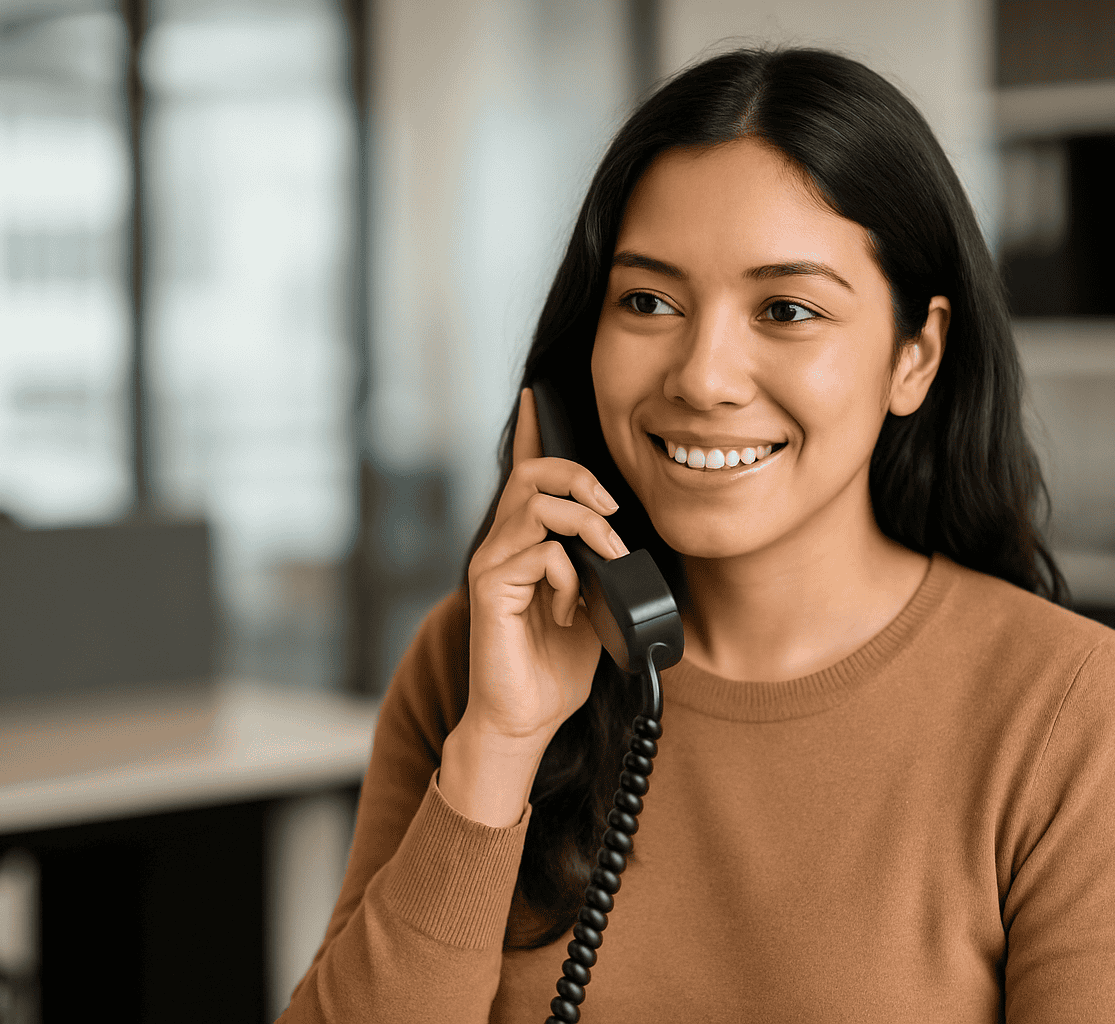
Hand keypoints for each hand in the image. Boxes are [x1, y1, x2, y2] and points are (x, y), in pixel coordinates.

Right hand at [461, 387, 628, 747]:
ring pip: (537, 506)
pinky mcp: (489, 589)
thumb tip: (625, 541)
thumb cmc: (559, 664)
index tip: (538, 394)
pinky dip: (568, 575)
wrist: (527, 718)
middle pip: (532, 474)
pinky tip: (569, 609)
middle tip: (612, 512)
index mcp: (527, 541)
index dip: (532, 431)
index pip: (525, 472)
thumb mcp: (596, 601)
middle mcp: (502, 544)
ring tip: (607, 557)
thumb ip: (602, 565)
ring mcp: (492, 564)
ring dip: (586, 525)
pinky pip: (538, 553)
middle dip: (580, 478)